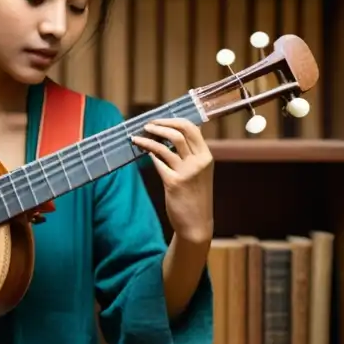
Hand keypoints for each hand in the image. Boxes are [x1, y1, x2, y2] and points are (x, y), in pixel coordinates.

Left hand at [131, 118, 214, 244]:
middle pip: (179, 132)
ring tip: (137, 137)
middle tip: (147, 125)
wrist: (196, 223)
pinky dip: (149, 154)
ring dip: (148, 139)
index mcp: (206, 157)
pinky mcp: (174, 183)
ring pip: (164, 146)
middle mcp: (199, 162)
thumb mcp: (200, 172)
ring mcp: (187, 172)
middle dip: (160, 125)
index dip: (173, 120)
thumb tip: (174, 134)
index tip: (159, 120)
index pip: (191, 128)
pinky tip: (143, 152)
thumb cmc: (195, 196)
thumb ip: (191, 154)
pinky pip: (158, 162)